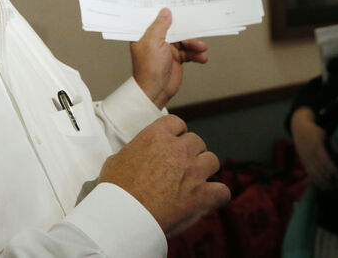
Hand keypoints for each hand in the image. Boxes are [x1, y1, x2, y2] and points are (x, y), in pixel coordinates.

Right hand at [98, 114, 229, 236]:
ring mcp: (192, 171)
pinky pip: (222, 190)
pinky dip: (217, 195)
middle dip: (191, 152)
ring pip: (212, 160)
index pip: (177, 123)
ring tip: (195, 181)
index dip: (177, 134)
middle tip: (182, 166)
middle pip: (197, 141)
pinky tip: (209, 200)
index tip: (174, 144)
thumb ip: (133, 151)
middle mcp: (178, 148)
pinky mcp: (202, 194)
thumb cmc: (115, 188)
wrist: (124, 214)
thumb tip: (134, 154)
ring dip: (205, 169)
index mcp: (156, 135)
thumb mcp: (116, 159)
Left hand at [130, 8, 207, 108]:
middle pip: (174, 29)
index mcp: (145, 34)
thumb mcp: (154, 42)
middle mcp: (156, 40)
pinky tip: (202, 58)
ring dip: (194, 45)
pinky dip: (196, 55)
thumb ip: (160, 26)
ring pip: (184, 41)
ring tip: (202, 49)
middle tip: (198, 28)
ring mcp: (166, 50)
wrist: (156, 91)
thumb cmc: (149, 69)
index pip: (156, 18)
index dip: (165, 12)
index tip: (177, 4)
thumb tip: (165, 11)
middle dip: (187, 31)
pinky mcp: (175, 59)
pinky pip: (188, 53)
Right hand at [290, 107, 337, 189]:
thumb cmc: (314, 131)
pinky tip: (321, 186)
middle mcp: (310, 154)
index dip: (333, 171)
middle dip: (329, 180)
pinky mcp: (303, 161)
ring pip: (313, 173)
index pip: (326, 162)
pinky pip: (308, 172)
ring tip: (330, 189)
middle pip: (320, 170)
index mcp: (316, 147)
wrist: (298, 127)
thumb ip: (334, 144)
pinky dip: (315, 180)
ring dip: (322, 182)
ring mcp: (305, 158)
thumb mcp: (325, 134)